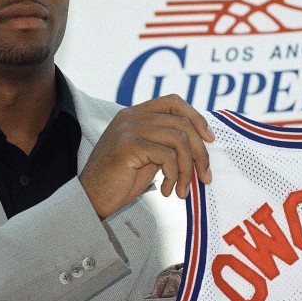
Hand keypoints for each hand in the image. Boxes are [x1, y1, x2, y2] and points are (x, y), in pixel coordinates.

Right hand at [79, 95, 213, 219]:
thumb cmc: (120, 181)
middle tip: (204, 177)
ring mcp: (128, 128)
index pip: (174, 102)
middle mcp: (131, 116)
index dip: (197, 117)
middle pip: (182, 122)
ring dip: (188, 169)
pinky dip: (174, 176)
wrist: (90, 199)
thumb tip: (201, 142)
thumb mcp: (148, 156)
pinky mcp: (128, 145)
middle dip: (199, 152)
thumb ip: (165, 143)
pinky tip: (167, 191)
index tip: (210, 139)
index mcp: (135, 114)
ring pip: (178, 140)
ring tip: (182, 189)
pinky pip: (167, 156)